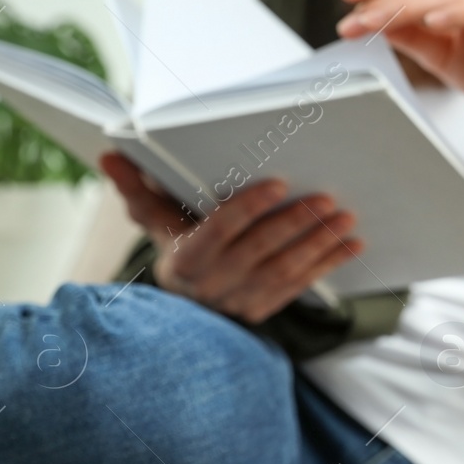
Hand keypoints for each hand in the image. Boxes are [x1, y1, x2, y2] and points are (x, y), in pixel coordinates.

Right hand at [99, 153, 362, 323]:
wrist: (185, 308)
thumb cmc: (175, 248)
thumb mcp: (155, 221)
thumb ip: (138, 189)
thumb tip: (110, 153)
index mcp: (185, 259)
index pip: (219, 230)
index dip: (248, 207)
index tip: (278, 183)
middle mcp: (214, 284)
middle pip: (260, 250)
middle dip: (296, 223)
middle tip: (327, 197)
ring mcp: (242, 300)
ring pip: (286, 270)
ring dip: (320, 243)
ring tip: (346, 217)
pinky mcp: (267, 309)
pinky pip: (302, 285)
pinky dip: (330, 263)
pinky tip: (352, 244)